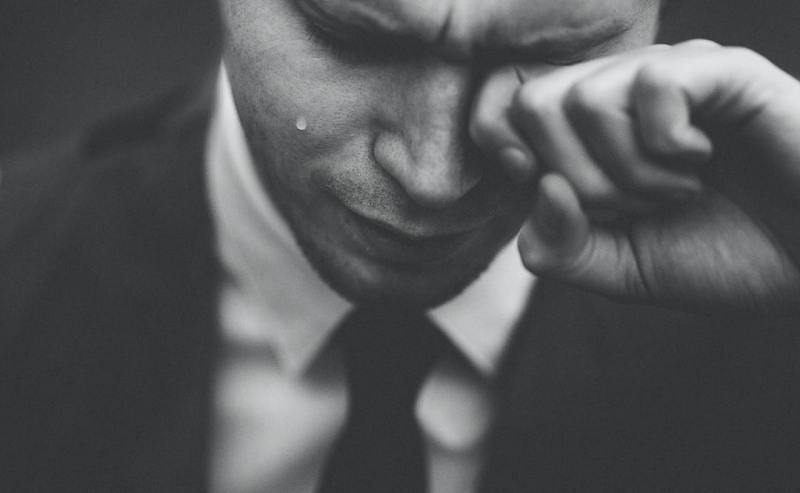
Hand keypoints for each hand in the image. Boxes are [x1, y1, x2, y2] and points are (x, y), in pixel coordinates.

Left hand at [471, 40, 799, 314]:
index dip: (500, 146)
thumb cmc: (722, 257)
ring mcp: (671, 77)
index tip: (542, 189)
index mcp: (591, 134)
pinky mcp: (722, 71)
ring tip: (678, 191)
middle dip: (576, 178)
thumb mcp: (619, 269)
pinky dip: (666, 145)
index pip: (504, 106)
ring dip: (627, 171)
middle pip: (534, 103)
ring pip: (584, 98)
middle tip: (635, 206)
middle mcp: (623, 95)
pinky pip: (652, 84)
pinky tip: (701, 160)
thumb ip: (560, 246)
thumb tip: (538, 184)